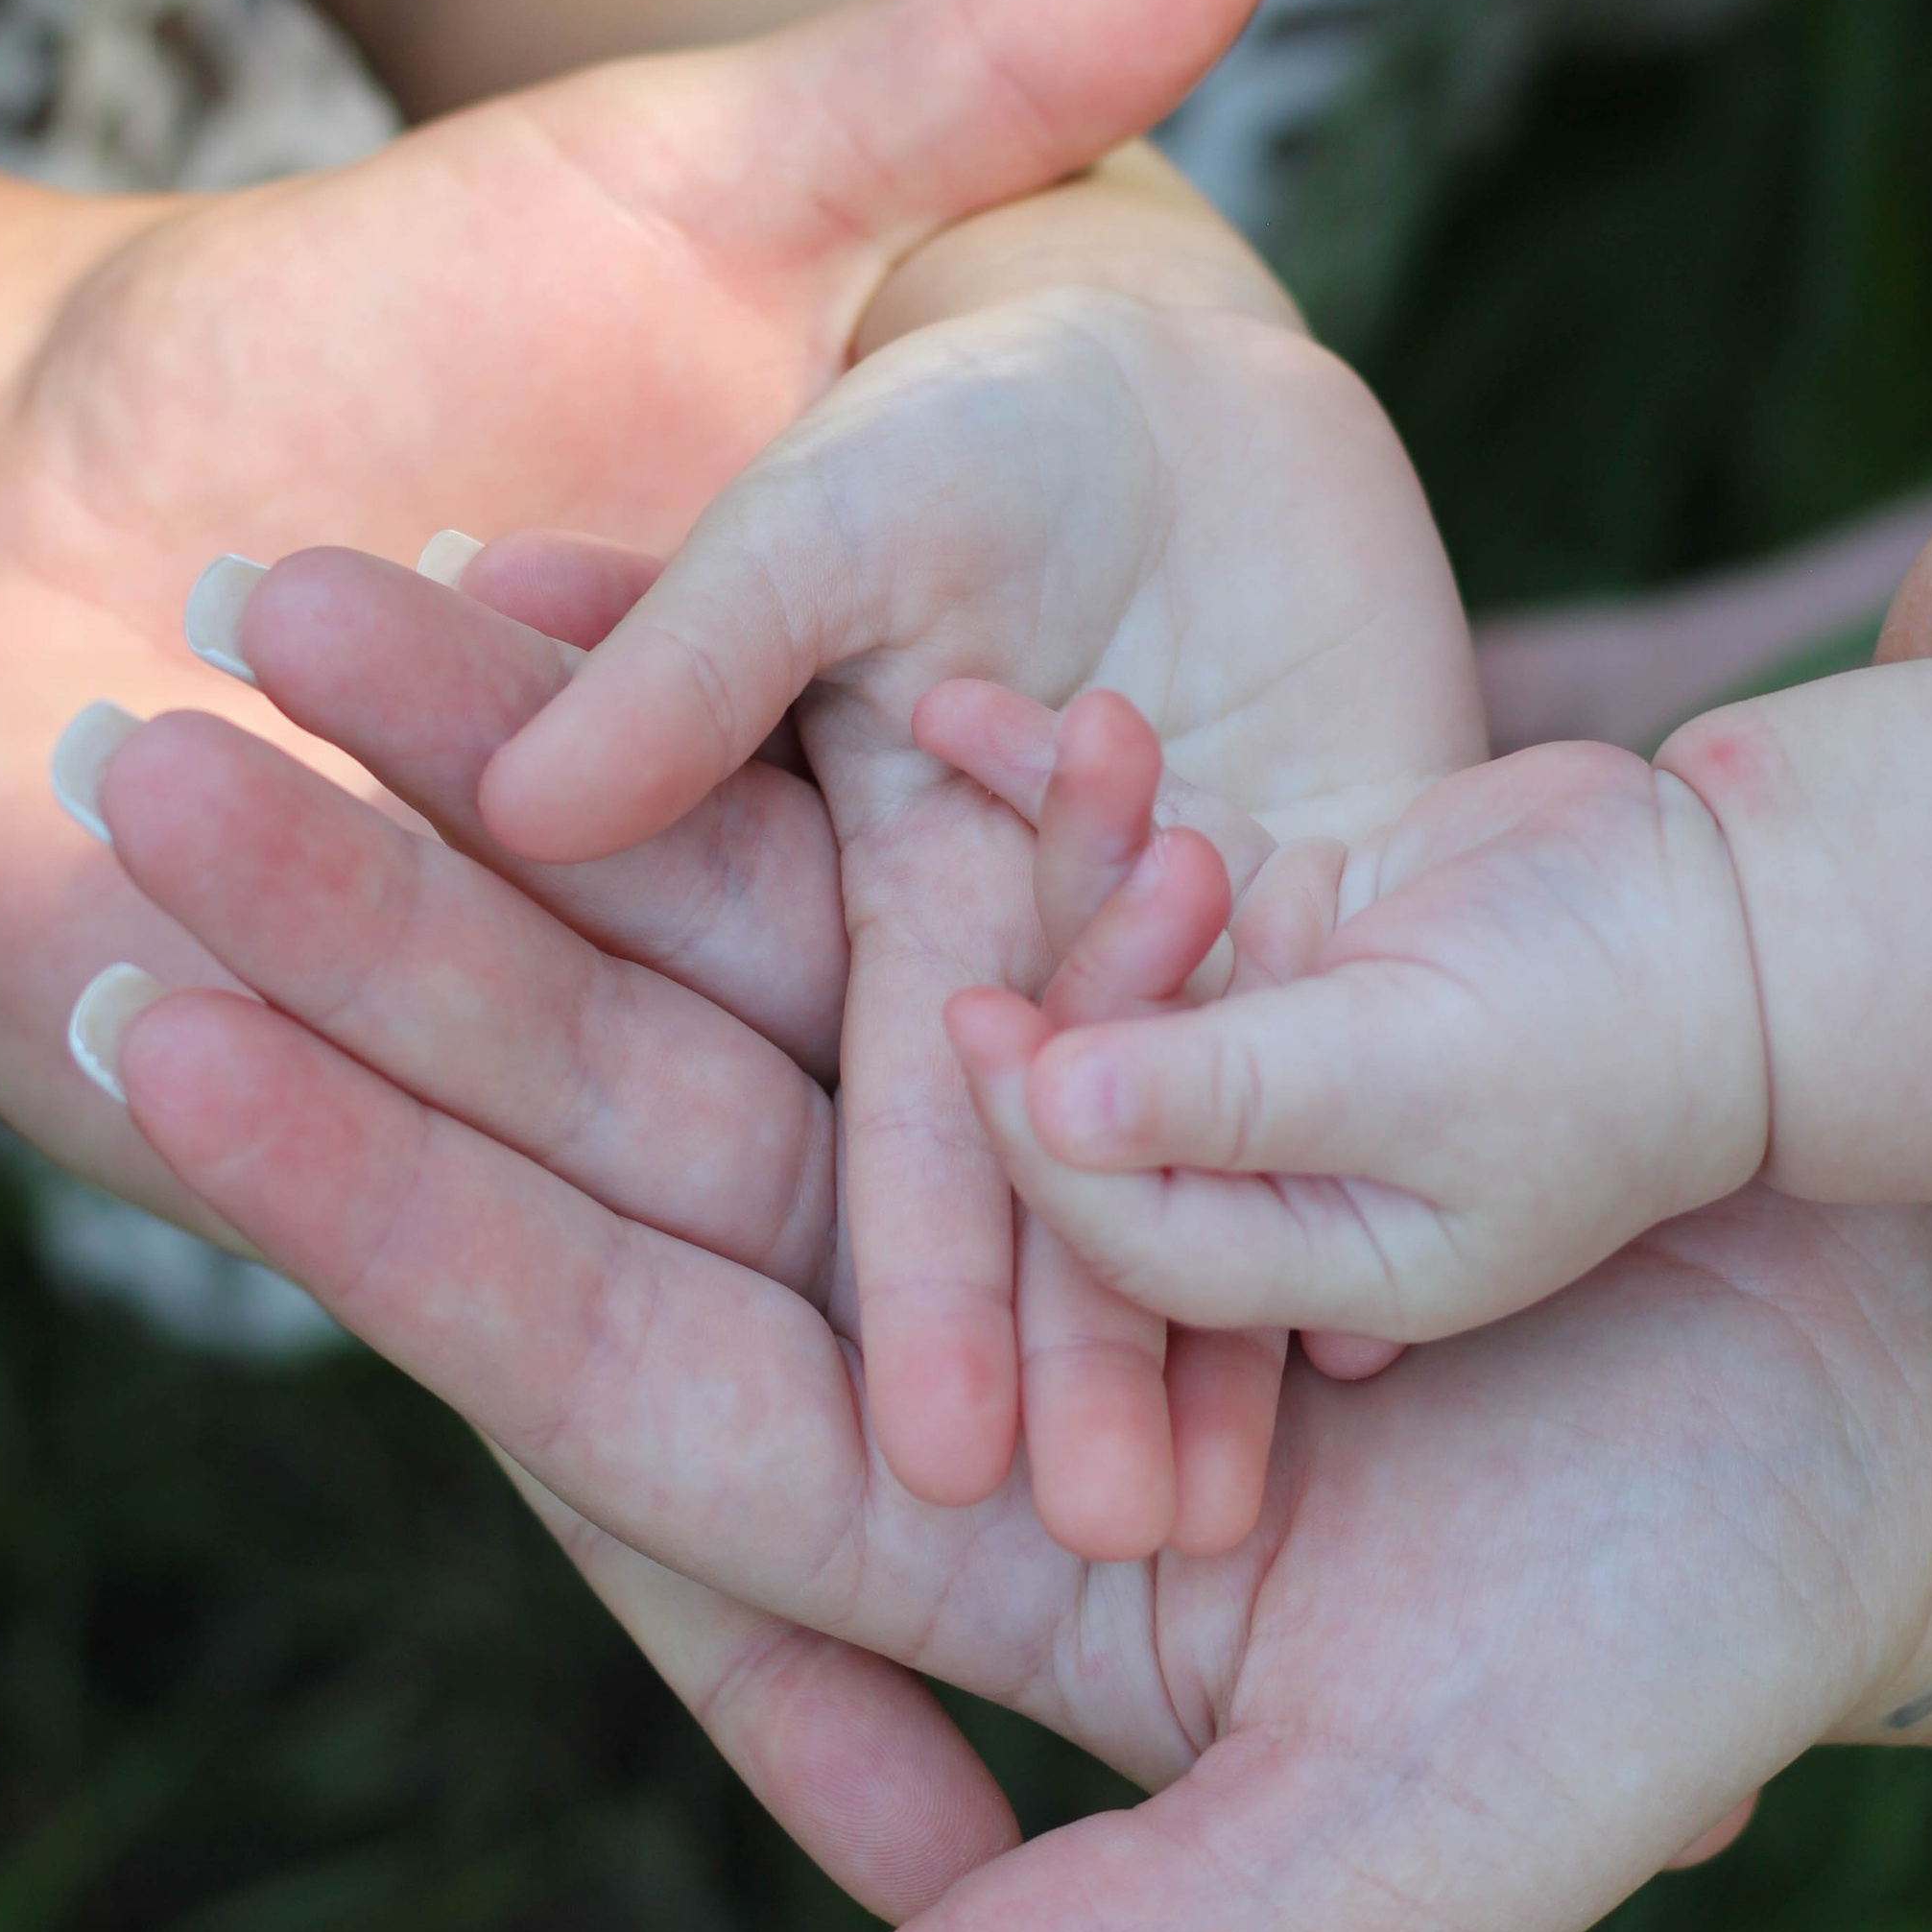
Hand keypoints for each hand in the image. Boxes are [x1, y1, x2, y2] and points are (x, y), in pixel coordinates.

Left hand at [0, 0, 1311, 1915]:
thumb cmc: (352, 304)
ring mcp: (683, 1152)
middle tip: (1275, 1511)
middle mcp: (854, 1013)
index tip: (1478, 1212)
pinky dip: (755, 1664)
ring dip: (982, 1477)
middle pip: (1001, 1159)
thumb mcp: (722, 164)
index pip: (1145, 953)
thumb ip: (1000, 49)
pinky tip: (898, 1860)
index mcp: (957, 810)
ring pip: (839, 1318)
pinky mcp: (503, 1269)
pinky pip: (637, 1498)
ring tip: (1127, 1661)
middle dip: (1106, 1319)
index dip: (1276, 1082)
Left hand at [52, 577, 1931, 1931]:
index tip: (152, 1025)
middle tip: (133, 747)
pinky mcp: (1139, 988)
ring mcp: (1031, 1138)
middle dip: (382, 935)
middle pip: (607, 1110)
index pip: (595, 1353)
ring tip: (315, 607)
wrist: (1886, 1398)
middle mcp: (933, 1325)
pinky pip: (917, 836)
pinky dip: (788, 714)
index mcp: (936, 1532)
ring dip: (537, 775)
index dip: (375, 1199)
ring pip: (731, 935)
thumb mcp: (1389, 1850)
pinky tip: (606, 583)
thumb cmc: (1676, 1643)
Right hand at [474, 266, 1485, 1517]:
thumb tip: (534, 794)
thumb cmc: (968, 412)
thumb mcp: (841, 508)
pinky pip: (1329, 1090)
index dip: (919, 1281)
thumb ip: (712, 640)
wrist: (1180, 379)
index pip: (898, 1127)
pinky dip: (1359, 1204)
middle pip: (1057, 1206)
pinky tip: (1397, 1352)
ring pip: (1194, 1180)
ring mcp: (1168, 976)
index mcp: (884, 914)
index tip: (927, 1464)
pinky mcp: (1302, 943)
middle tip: (1132, 1551)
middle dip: (1077, 1366)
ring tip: (1259, 1517)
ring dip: (1210, 1341)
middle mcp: (1018, 986)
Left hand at [938, 691, 1766, 1346]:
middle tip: (1022, 922)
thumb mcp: (1413, 1074)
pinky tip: (959, 714)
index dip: (1043, 1140)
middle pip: (1103, 1092)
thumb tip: (1046, 1106)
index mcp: (1302, 1258)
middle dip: (1062, 998)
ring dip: (1077, 863)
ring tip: (1080, 739)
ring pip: (1114, 961)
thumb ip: (1230, 1096)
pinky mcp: (1271, 916)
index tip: (980, 1033)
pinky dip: (1061, 791)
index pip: (1127, 1225)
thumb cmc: (1608, 1024)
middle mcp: (1262, 1163)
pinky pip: (1137, 855)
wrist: (1739, 913)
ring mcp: (1262, 1035)